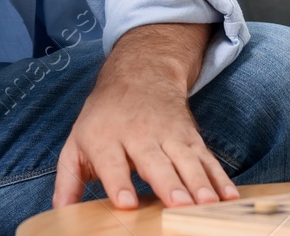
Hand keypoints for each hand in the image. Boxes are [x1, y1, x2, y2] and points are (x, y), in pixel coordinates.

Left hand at [52, 24, 235, 211]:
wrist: (140, 74)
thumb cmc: (103, 118)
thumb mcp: (77, 143)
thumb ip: (67, 181)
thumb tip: (59, 214)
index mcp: (106, 138)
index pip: (111, 161)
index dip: (118, 182)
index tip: (126, 203)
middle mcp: (139, 135)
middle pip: (155, 161)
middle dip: (168, 183)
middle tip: (177, 204)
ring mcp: (169, 135)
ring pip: (186, 160)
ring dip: (199, 183)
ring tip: (208, 205)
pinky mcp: (191, 137)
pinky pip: (208, 160)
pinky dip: (220, 178)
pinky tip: (230, 198)